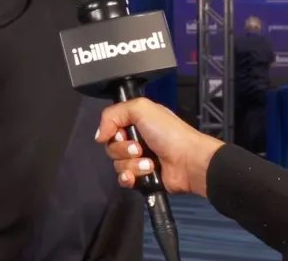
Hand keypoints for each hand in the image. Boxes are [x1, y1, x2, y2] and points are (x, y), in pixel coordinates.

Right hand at [95, 98, 223, 197]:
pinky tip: (137, 177)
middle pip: (111, 147)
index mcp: (137, 122)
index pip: (111, 127)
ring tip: (149, 163)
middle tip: (139, 148)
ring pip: (117, 164)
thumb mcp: (141, 108)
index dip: (112, 131)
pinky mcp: (142, 179)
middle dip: (123, 149)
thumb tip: (99, 136)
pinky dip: (129, 178)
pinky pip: (124, 179)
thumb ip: (112, 114)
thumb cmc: (168, 133)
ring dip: (132, 164)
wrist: (189, 161)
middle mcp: (136, 140)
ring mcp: (139, 161)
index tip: (122, 132)